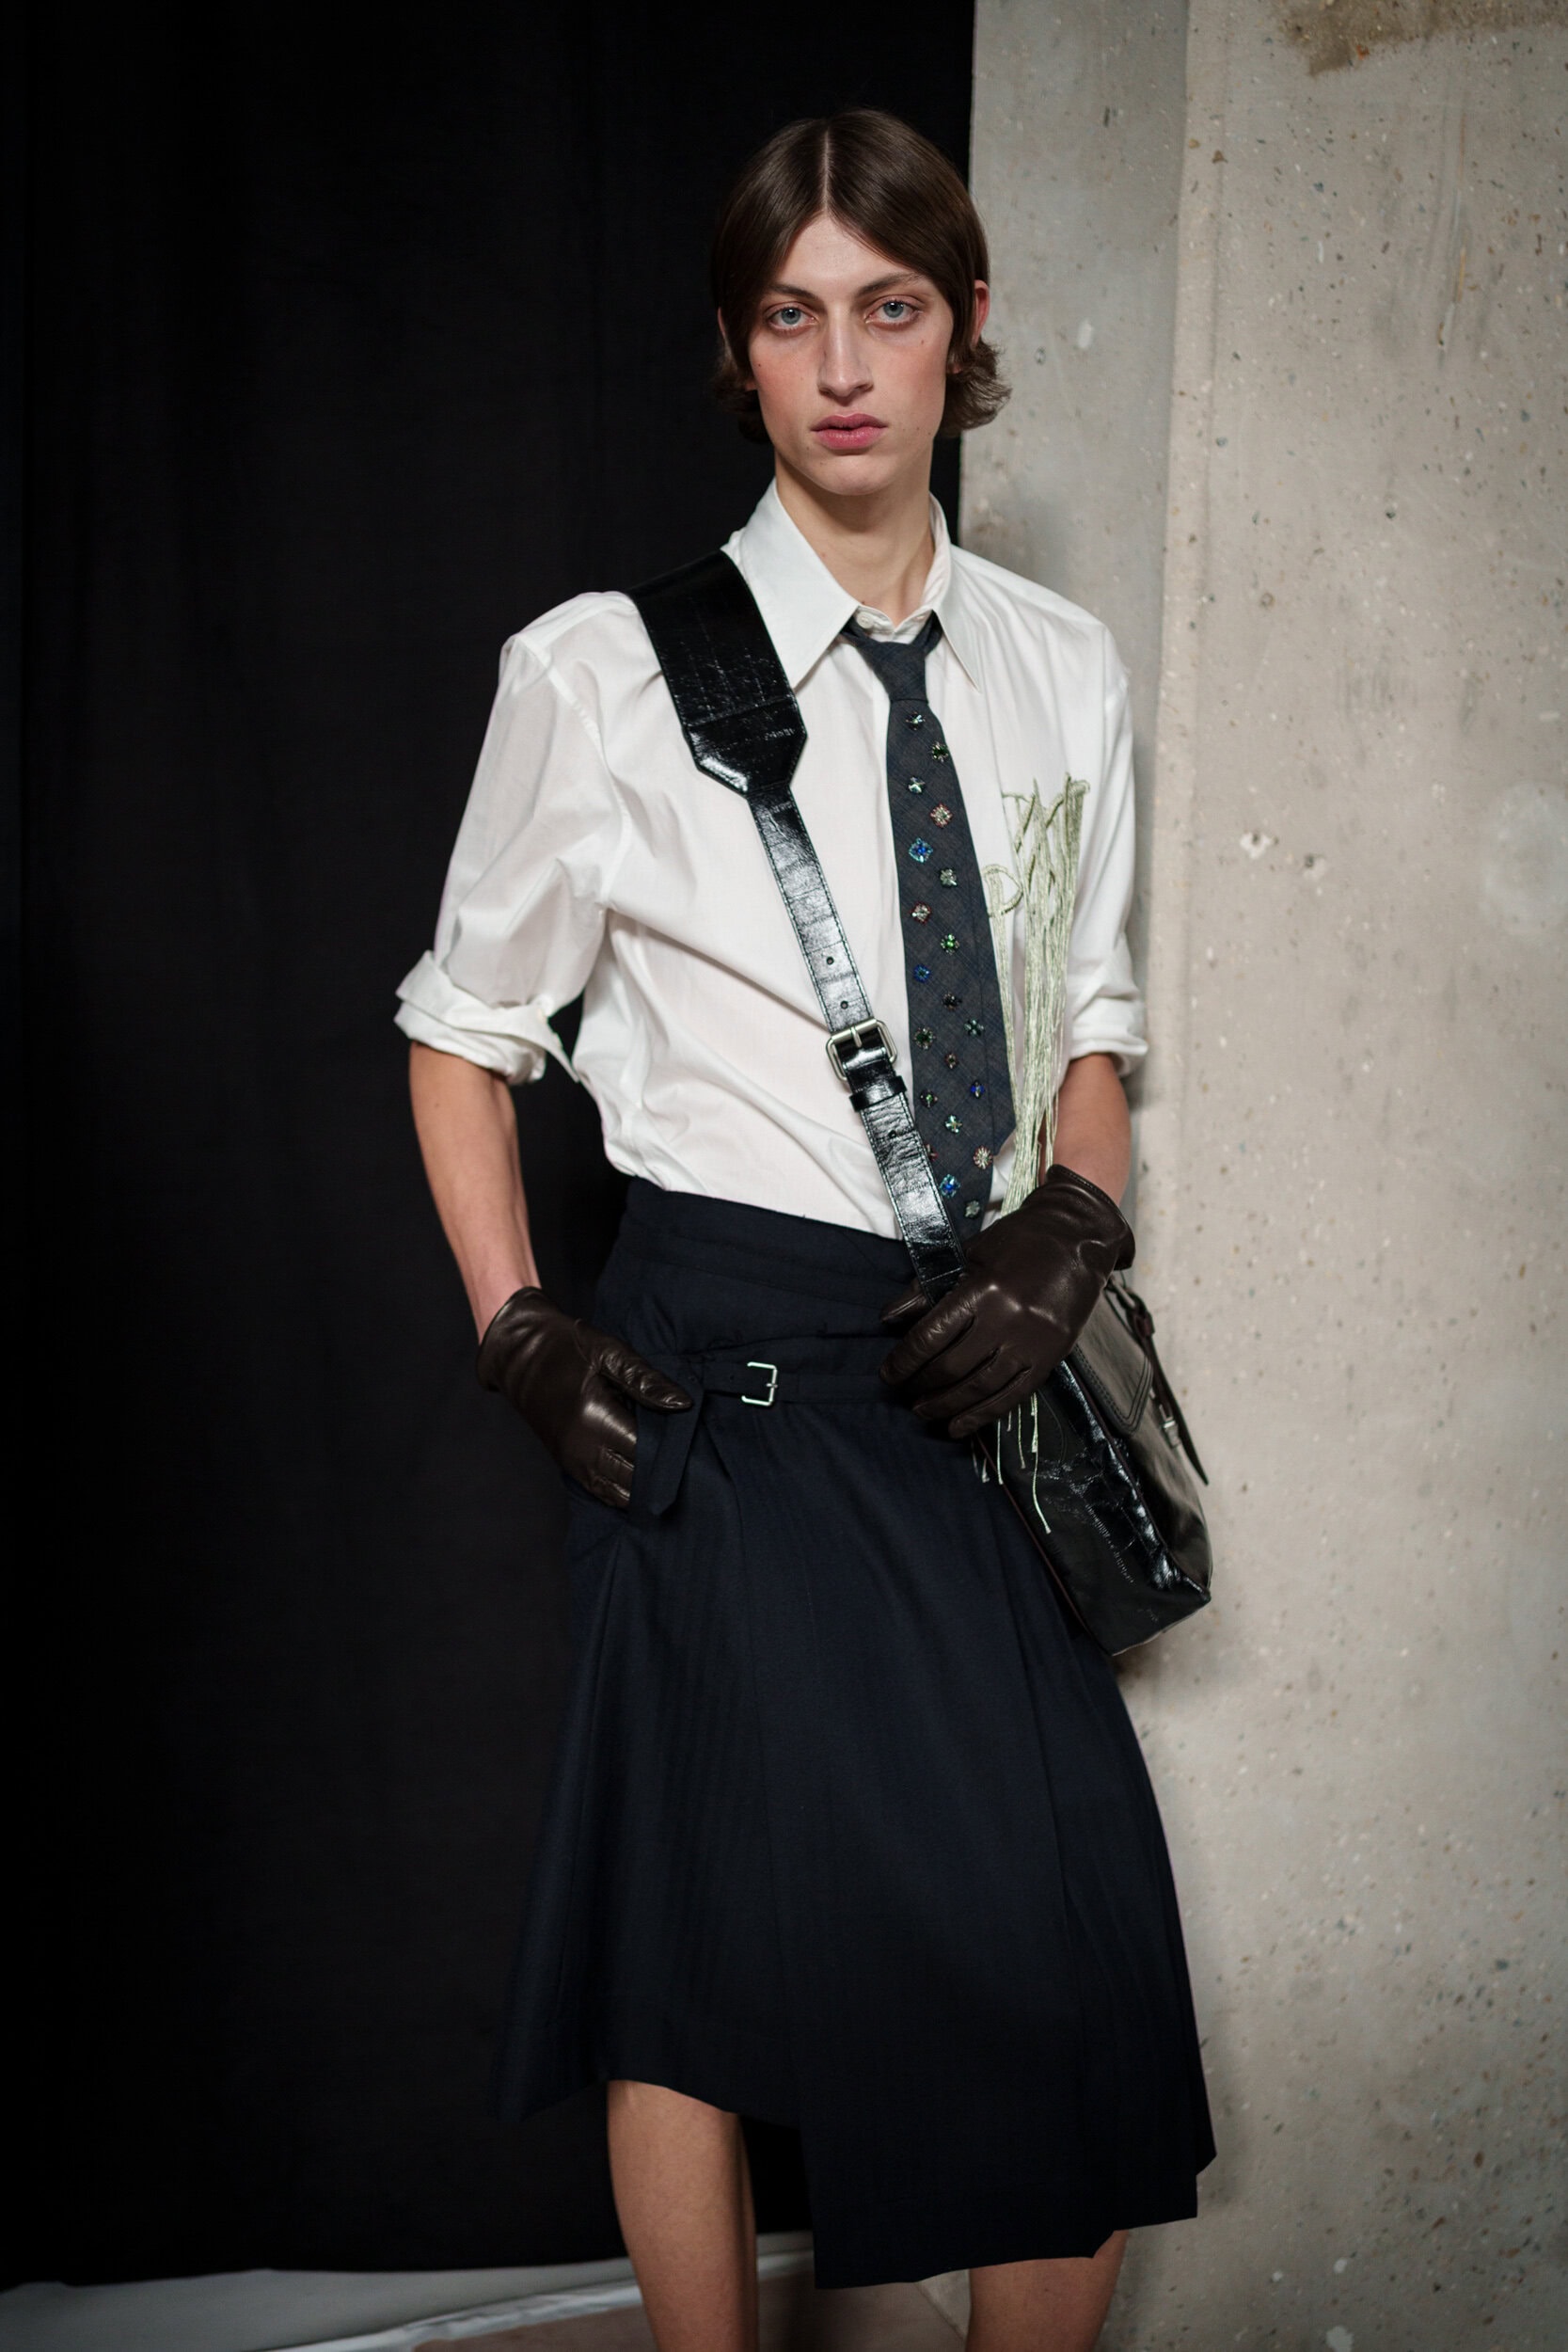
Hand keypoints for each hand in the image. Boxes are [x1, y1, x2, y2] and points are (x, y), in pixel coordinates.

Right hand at [476, 1288, 691, 1507]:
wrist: (519, 1354)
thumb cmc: (567, 1347)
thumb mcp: (609, 1352)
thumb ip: (646, 1381)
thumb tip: (683, 1405)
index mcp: (595, 1417)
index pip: (645, 1452)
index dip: (671, 1454)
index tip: (692, 1446)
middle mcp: (582, 1447)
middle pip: (633, 1479)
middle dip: (660, 1475)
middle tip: (688, 1464)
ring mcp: (573, 1460)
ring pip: (618, 1492)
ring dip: (643, 1487)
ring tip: (669, 1474)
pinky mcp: (567, 1464)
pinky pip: (601, 1491)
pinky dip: (623, 1491)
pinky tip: (643, 1483)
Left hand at [879, 1164, 1133, 1439]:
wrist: (1079, 1239)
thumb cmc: (1019, 1241)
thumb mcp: (970, 1255)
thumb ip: (928, 1288)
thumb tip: (890, 1318)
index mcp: (983, 1289)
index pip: (932, 1336)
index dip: (905, 1360)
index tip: (888, 1374)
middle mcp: (1007, 1319)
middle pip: (953, 1367)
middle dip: (921, 1384)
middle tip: (904, 1392)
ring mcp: (1032, 1342)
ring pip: (980, 1387)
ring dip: (946, 1405)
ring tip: (923, 1411)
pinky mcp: (1050, 1358)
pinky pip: (1012, 1396)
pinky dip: (982, 1416)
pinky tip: (958, 1427)